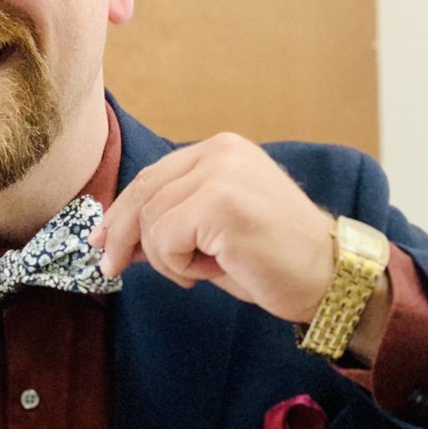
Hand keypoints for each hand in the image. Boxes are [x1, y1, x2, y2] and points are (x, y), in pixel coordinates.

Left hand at [89, 133, 336, 323]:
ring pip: (150, 220)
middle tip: (111, 269)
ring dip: (166, 259)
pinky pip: (164, 238)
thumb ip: (169, 222)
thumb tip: (111, 236)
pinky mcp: (220, 202)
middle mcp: (220, 152)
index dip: (119, 210)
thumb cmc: (272, 260)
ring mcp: (221, 173)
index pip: (152, 176)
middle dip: (120, 235)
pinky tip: (213, 270)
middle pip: (143, 192)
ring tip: (202, 270)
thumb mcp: (211, 232)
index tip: (100, 240)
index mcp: (220, 150)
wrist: (328, 278)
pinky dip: (178, 265)